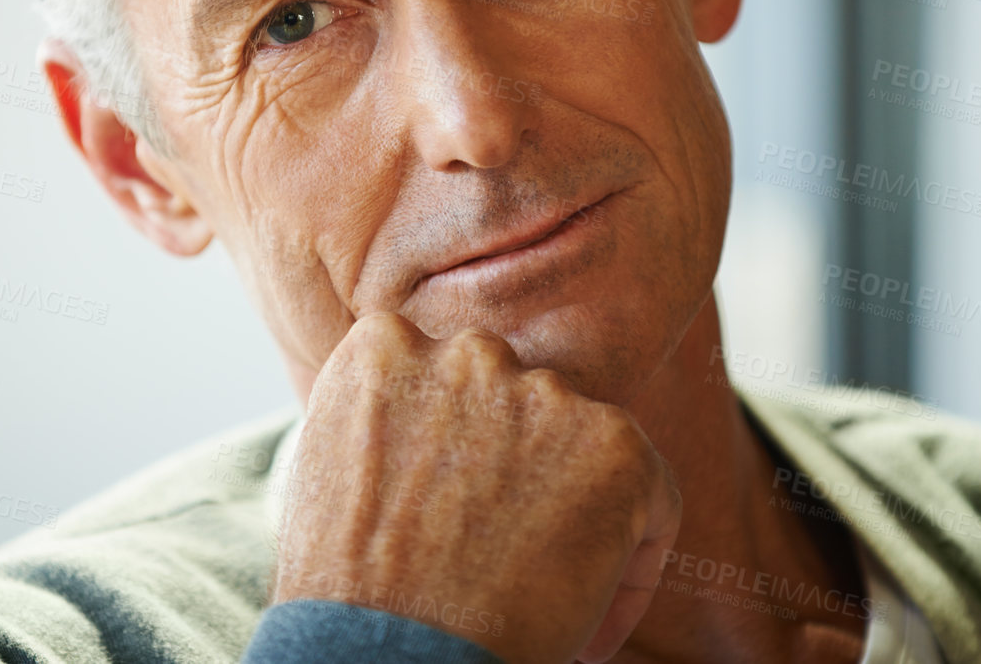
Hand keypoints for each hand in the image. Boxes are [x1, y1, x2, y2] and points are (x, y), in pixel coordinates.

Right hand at [272, 312, 680, 663]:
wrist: (390, 653)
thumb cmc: (346, 595)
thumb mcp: (329, 474)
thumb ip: (391, 428)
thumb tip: (436, 448)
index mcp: (386, 347)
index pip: (444, 378)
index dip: (460, 454)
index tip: (459, 517)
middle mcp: (468, 351)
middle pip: (515, 404)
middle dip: (518, 474)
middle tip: (502, 557)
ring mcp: (544, 392)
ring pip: (582, 449)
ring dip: (573, 517)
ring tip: (540, 600)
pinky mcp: (614, 442)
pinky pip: (651, 501)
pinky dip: (631, 570)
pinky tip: (588, 634)